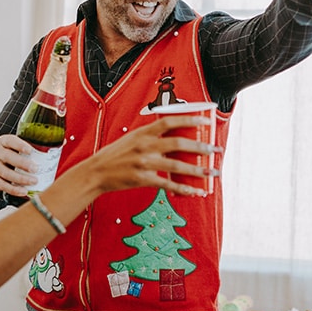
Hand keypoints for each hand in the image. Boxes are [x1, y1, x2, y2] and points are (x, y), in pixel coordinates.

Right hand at [0, 134, 37, 197]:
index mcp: (4, 141)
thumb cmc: (15, 153)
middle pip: (7, 157)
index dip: (19, 145)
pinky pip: (2, 185)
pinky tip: (24, 191)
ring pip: (5, 173)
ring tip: (34, 181)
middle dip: (22, 163)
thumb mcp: (22, 146)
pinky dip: (14, 189)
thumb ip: (39, 144)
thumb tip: (62, 142)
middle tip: (36, 168)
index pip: (10, 141)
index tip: (30, 150)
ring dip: (20, 178)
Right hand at [81, 115, 219, 195]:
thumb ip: (150, 136)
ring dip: (198, 169)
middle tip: (216, 149)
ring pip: (177, 165)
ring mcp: (144, 163)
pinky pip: (167, 184)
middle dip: (201, 146)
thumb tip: (173, 133)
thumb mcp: (131, 138)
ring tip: (212, 172)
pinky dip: (183, 188)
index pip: (169, 121)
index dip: (189, 119)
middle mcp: (144, 146)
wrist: (95, 173)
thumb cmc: (115, 155)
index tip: (206, 119)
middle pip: (178, 143)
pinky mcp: (142, 179)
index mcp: (142, 133)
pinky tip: (195, 191)